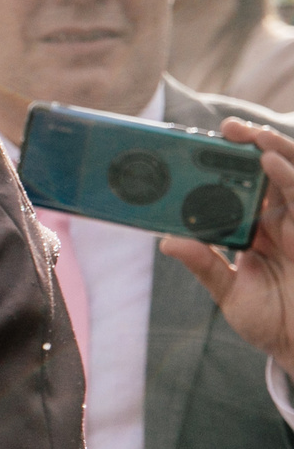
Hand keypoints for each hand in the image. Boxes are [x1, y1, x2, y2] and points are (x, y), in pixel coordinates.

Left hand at [162, 117, 293, 374]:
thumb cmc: (270, 320)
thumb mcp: (228, 291)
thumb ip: (204, 263)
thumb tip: (167, 240)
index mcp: (258, 229)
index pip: (243, 187)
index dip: (228, 165)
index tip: (201, 148)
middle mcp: (281, 221)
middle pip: (269, 172)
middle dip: (251, 145)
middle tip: (226, 128)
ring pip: (290, 176)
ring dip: (270, 149)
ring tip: (247, 133)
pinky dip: (287, 177)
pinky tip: (268, 162)